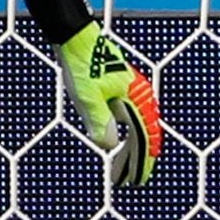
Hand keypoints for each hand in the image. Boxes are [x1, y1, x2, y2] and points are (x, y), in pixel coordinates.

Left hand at [57, 22, 161, 186]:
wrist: (76, 38)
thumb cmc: (81, 65)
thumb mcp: (86, 97)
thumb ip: (99, 121)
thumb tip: (109, 146)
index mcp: (135, 100)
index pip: (144, 139)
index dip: (141, 162)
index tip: (136, 181)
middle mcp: (139, 97)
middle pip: (143, 136)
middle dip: (136, 160)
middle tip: (128, 181)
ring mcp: (132, 92)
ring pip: (138, 127)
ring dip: (132, 149)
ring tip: (123, 168)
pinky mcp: (121, 89)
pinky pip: (131, 118)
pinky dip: (127, 135)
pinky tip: (119, 143)